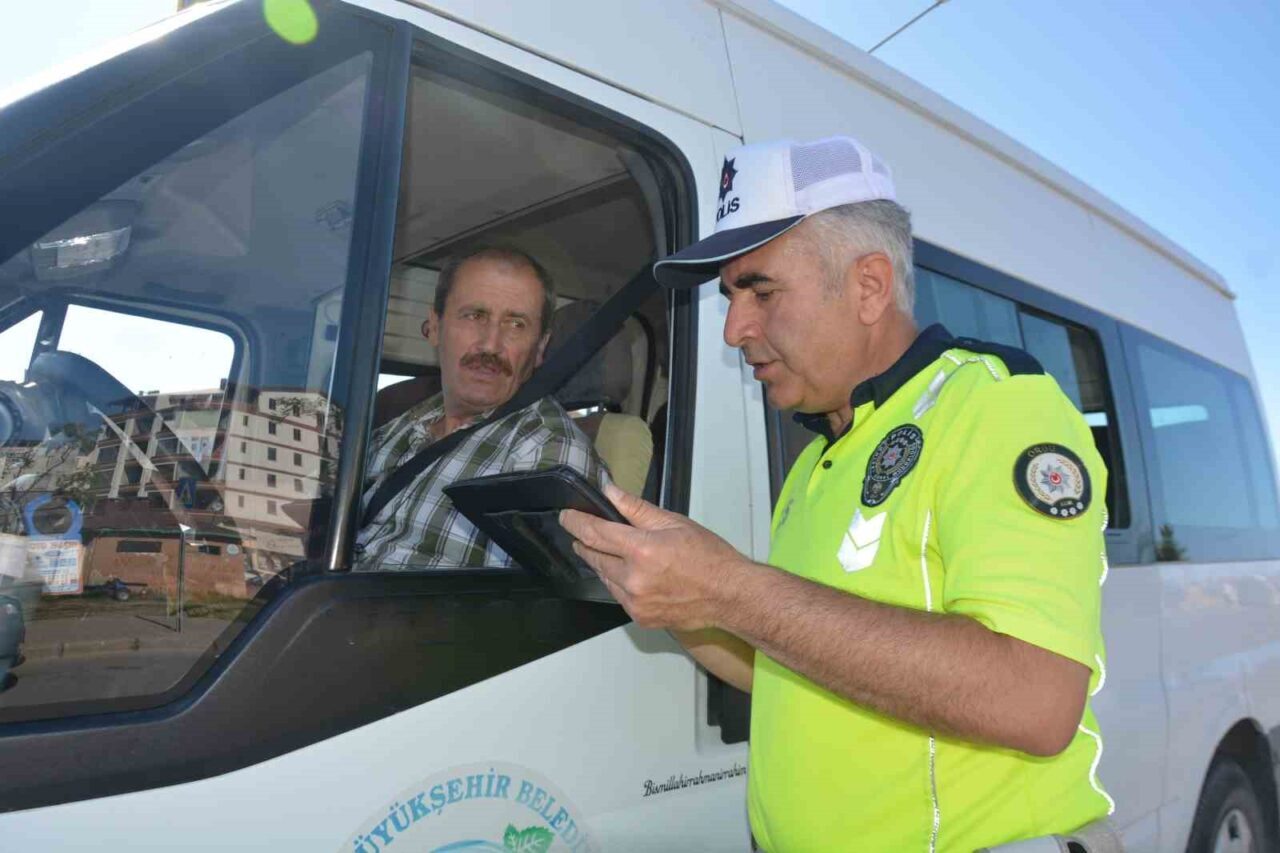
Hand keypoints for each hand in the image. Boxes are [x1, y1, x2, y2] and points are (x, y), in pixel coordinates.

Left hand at [559, 483, 749, 629]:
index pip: (595, 533)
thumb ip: (637, 509)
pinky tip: (632, 575)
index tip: (566, 516)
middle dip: (586, 543)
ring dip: (604, 564)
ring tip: (613, 554)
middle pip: (594, 557)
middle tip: (583, 534)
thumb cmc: (708, 556)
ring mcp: (635, 601)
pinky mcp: (640, 617)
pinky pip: (619, 596)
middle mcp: (633, 578)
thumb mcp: (674, 523)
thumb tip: (611, 493)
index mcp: (641, 550)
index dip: (576, 522)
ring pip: (605, 577)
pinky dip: (619, 583)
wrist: (730, 595)